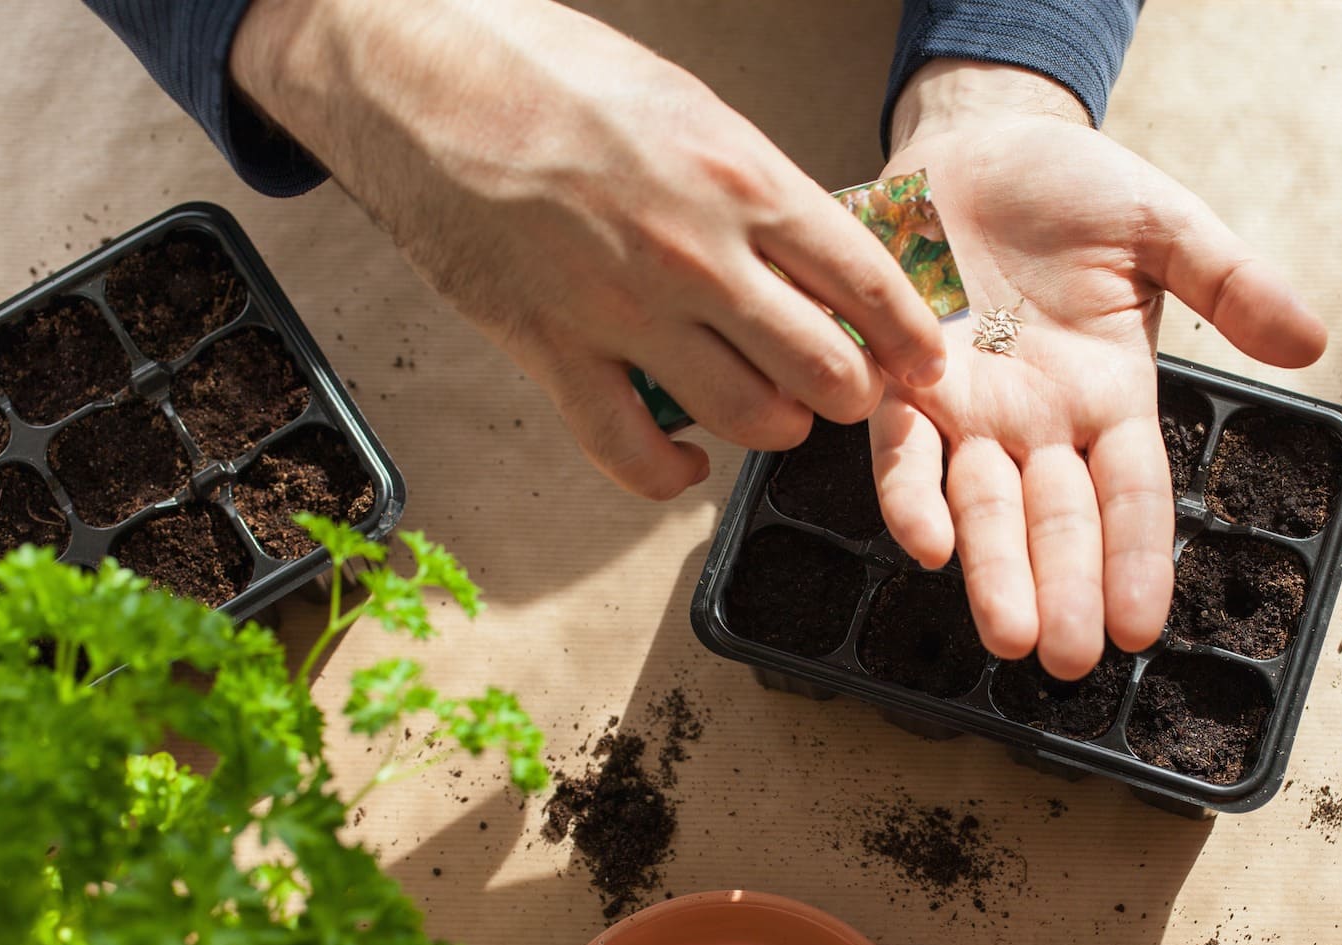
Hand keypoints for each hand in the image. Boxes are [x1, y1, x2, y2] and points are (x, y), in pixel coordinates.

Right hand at [231, 0, 946, 498]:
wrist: (417, 73)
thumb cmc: (549, 75)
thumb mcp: (688, 107)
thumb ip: (756, 190)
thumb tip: (816, 252)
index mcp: (741, 179)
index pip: (868, 284)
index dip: (911, 338)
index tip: (924, 361)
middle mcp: (697, 256)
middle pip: (826, 370)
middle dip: (851, 391)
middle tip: (846, 387)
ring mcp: (625, 314)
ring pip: (750, 420)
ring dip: (776, 427)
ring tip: (773, 409)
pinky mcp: (554, 354)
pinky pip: (634, 456)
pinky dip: (673, 473)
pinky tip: (688, 459)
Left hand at [876, 63, 1326, 677]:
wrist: (976, 139)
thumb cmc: (1073, 188)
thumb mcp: (1165, 227)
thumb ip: (1232, 282)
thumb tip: (1313, 340)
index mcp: (1110, 398)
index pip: (1131, 497)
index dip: (1136, 560)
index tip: (1141, 628)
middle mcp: (1039, 423)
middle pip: (1057, 521)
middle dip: (1062, 590)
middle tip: (1067, 660)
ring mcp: (970, 409)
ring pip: (983, 505)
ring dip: (992, 571)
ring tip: (1009, 634)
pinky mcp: (902, 378)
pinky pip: (903, 448)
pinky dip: (910, 492)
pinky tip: (924, 541)